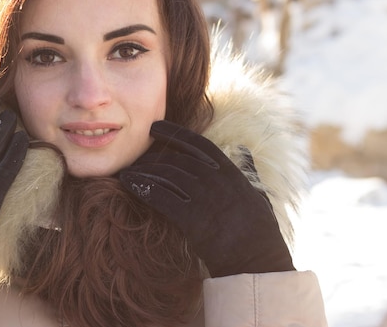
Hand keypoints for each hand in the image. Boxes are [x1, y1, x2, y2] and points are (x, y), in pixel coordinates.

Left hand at [119, 120, 293, 277]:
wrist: (256, 259)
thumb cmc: (258, 230)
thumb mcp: (257, 193)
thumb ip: (249, 169)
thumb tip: (244, 150)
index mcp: (230, 171)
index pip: (197, 143)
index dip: (173, 132)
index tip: (155, 127)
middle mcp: (215, 179)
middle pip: (176, 159)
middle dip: (153, 157)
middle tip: (136, 158)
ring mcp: (203, 197)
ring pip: (166, 175)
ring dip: (143, 171)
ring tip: (128, 172)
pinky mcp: (191, 217)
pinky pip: (161, 197)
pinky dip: (142, 187)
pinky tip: (129, 183)